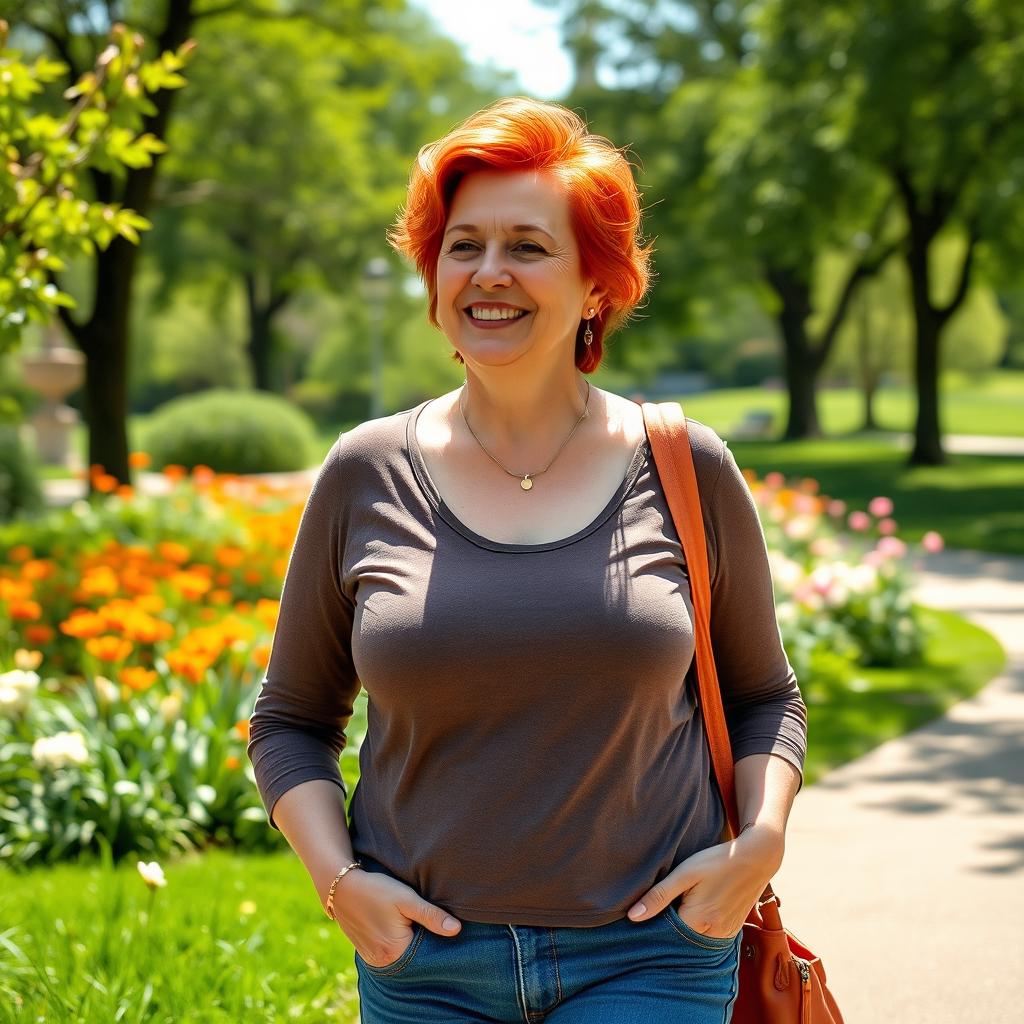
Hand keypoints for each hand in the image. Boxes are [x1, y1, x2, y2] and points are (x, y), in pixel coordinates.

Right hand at [327, 868, 461, 967]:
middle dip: (423, 941)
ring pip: (401, 953)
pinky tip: (398, 927)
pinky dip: (395, 942)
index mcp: (394, 952)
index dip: (436, 939)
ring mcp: (372, 959)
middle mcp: (382, 962)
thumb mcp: (406, 899)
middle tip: (426, 920)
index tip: (443, 925)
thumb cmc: (376, 889)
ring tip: (412, 922)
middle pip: (413, 955)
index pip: (426, 953)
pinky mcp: (366, 953)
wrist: (340, 886)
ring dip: (409, 941)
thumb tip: (457, 930)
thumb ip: (431, 916)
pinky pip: (388, 952)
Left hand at [626, 825, 783, 938]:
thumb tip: (632, 917)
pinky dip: (700, 923)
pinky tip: (699, 903)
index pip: (665, 932)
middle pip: (681, 935)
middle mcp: (714, 935)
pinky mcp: (733, 930)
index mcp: (698, 922)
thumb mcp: (684, 873)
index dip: (655, 919)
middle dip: (670, 922)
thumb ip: (658, 896)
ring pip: (695, 935)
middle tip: (670, 897)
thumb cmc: (717, 861)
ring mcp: (726, 934)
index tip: (650, 905)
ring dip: (686, 922)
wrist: (757, 857)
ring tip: (685, 898)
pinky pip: (709, 933)